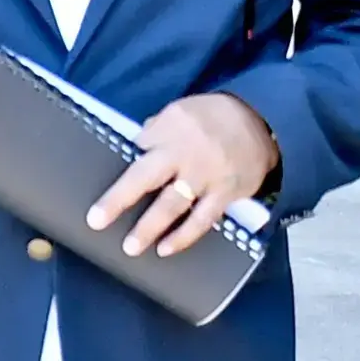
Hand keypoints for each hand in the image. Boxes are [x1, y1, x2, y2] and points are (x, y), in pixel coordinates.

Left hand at [86, 93, 278, 259]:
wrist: (261, 121)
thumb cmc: (212, 116)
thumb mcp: (178, 112)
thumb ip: (155, 130)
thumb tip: (134, 148)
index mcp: (168, 131)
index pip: (134, 149)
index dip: (116, 167)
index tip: (99, 184)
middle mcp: (184, 154)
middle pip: (145, 178)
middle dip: (119, 200)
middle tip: (97, 221)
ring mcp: (205, 176)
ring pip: (172, 206)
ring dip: (149, 228)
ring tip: (130, 247)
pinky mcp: (226, 194)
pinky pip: (202, 220)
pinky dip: (183, 236)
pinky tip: (166, 248)